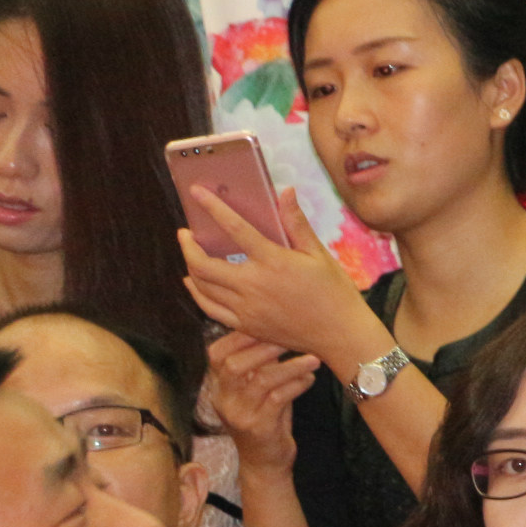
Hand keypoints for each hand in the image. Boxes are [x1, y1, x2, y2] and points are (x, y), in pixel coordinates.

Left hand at [178, 186, 384, 365]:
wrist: (340, 334)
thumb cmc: (334, 292)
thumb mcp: (319, 254)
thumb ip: (297, 223)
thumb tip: (286, 192)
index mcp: (274, 262)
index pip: (235, 228)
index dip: (213, 208)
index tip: (197, 192)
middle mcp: (254, 285)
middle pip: (202, 264)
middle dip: (187, 245)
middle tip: (186, 233)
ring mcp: (246, 308)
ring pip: (201, 286)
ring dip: (190, 267)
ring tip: (190, 254)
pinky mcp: (245, 325)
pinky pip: (210, 308)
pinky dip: (196, 293)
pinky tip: (193, 283)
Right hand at [206, 330, 320, 472]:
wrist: (264, 462)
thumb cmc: (266, 417)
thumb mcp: (258, 389)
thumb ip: (261, 363)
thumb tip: (279, 328)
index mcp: (219, 387)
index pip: (216, 353)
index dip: (240, 336)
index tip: (267, 324)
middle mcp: (223, 399)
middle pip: (232, 365)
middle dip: (263, 347)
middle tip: (291, 339)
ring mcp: (239, 415)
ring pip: (260, 381)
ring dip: (289, 367)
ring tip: (312, 359)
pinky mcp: (258, 428)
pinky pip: (278, 399)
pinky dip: (296, 385)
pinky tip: (310, 379)